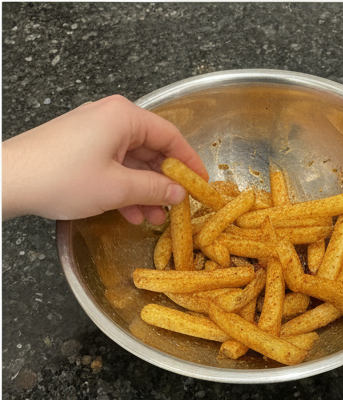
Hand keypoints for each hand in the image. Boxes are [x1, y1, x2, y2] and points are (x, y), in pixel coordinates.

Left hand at [2, 94, 205, 224]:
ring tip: (154, 218)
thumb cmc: (62, 177)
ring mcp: (93, 132)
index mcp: (123, 117)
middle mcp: (110, 118)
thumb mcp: (119, 188)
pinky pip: (114, 165)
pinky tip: (131, 212)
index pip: (171, 136)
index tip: (202, 185)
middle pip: (152, 148)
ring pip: (133, 161)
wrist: (11, 180)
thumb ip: (155, 189)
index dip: (190, 162)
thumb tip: (179, 193)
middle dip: (166, 181)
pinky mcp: (80, 147)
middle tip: (178, 206)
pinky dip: (126, 188)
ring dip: (146, 189)